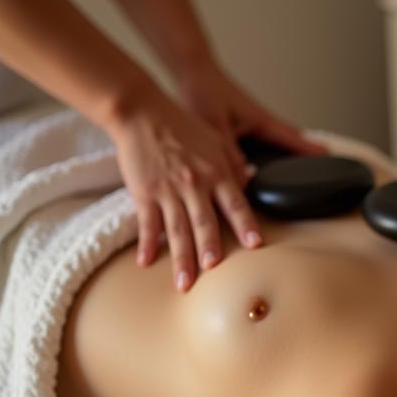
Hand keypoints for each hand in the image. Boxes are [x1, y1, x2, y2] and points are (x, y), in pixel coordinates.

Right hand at [111, 92, 264, 291]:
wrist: (142, 113)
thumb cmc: (182, 126)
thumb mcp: (217, 140)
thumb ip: (235, 164)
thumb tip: (250, 182)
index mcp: (217, 172)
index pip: (236, 204)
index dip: (246, 225)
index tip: (255, 244)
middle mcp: (195, 183)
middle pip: (205, 222)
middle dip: (210, 248)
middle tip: (214, 270)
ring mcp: (168, 190)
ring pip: (177, 229)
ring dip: (181, 258)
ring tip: (184, 283)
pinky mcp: (144, 192)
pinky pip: (146, 223)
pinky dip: (146, 243)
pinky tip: (146, 262)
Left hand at [176, 58, 328, 158]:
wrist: (193, 71)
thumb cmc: (204, 91)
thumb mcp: (215, 125)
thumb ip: (230, 152)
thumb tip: (246, 177)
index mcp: (261, 121)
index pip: (292, 138)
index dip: (310, 150)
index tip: (328, 157)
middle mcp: (262, 120)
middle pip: (292, 138)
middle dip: (307, 150)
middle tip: (323, 162)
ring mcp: (255, 120)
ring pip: (280, 137)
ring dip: (292, 147)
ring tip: (302, 162)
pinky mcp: (245, 121)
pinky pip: (267, 137)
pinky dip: (275, 145)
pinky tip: (268, 155)